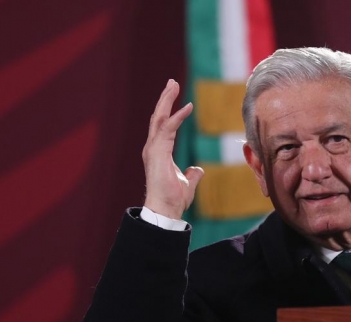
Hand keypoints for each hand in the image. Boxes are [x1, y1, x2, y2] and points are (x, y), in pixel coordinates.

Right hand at [142, 79, 203, 218]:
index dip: (170, 111)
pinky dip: (177, 117)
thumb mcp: (187, 183)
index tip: (178, 97)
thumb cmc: (173, 199)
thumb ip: (192, 174)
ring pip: (159, 118)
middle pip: (158, 117)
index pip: (163, 126)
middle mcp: (153, 148)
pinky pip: (167, 130)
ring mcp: (153, 149)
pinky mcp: (157, 153)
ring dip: (166, 100)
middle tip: (172, 82)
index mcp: (159, 152)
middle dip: (165, 98)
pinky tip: (186, 107)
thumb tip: (198, 169)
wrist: (165, 210)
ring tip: (173, 84)